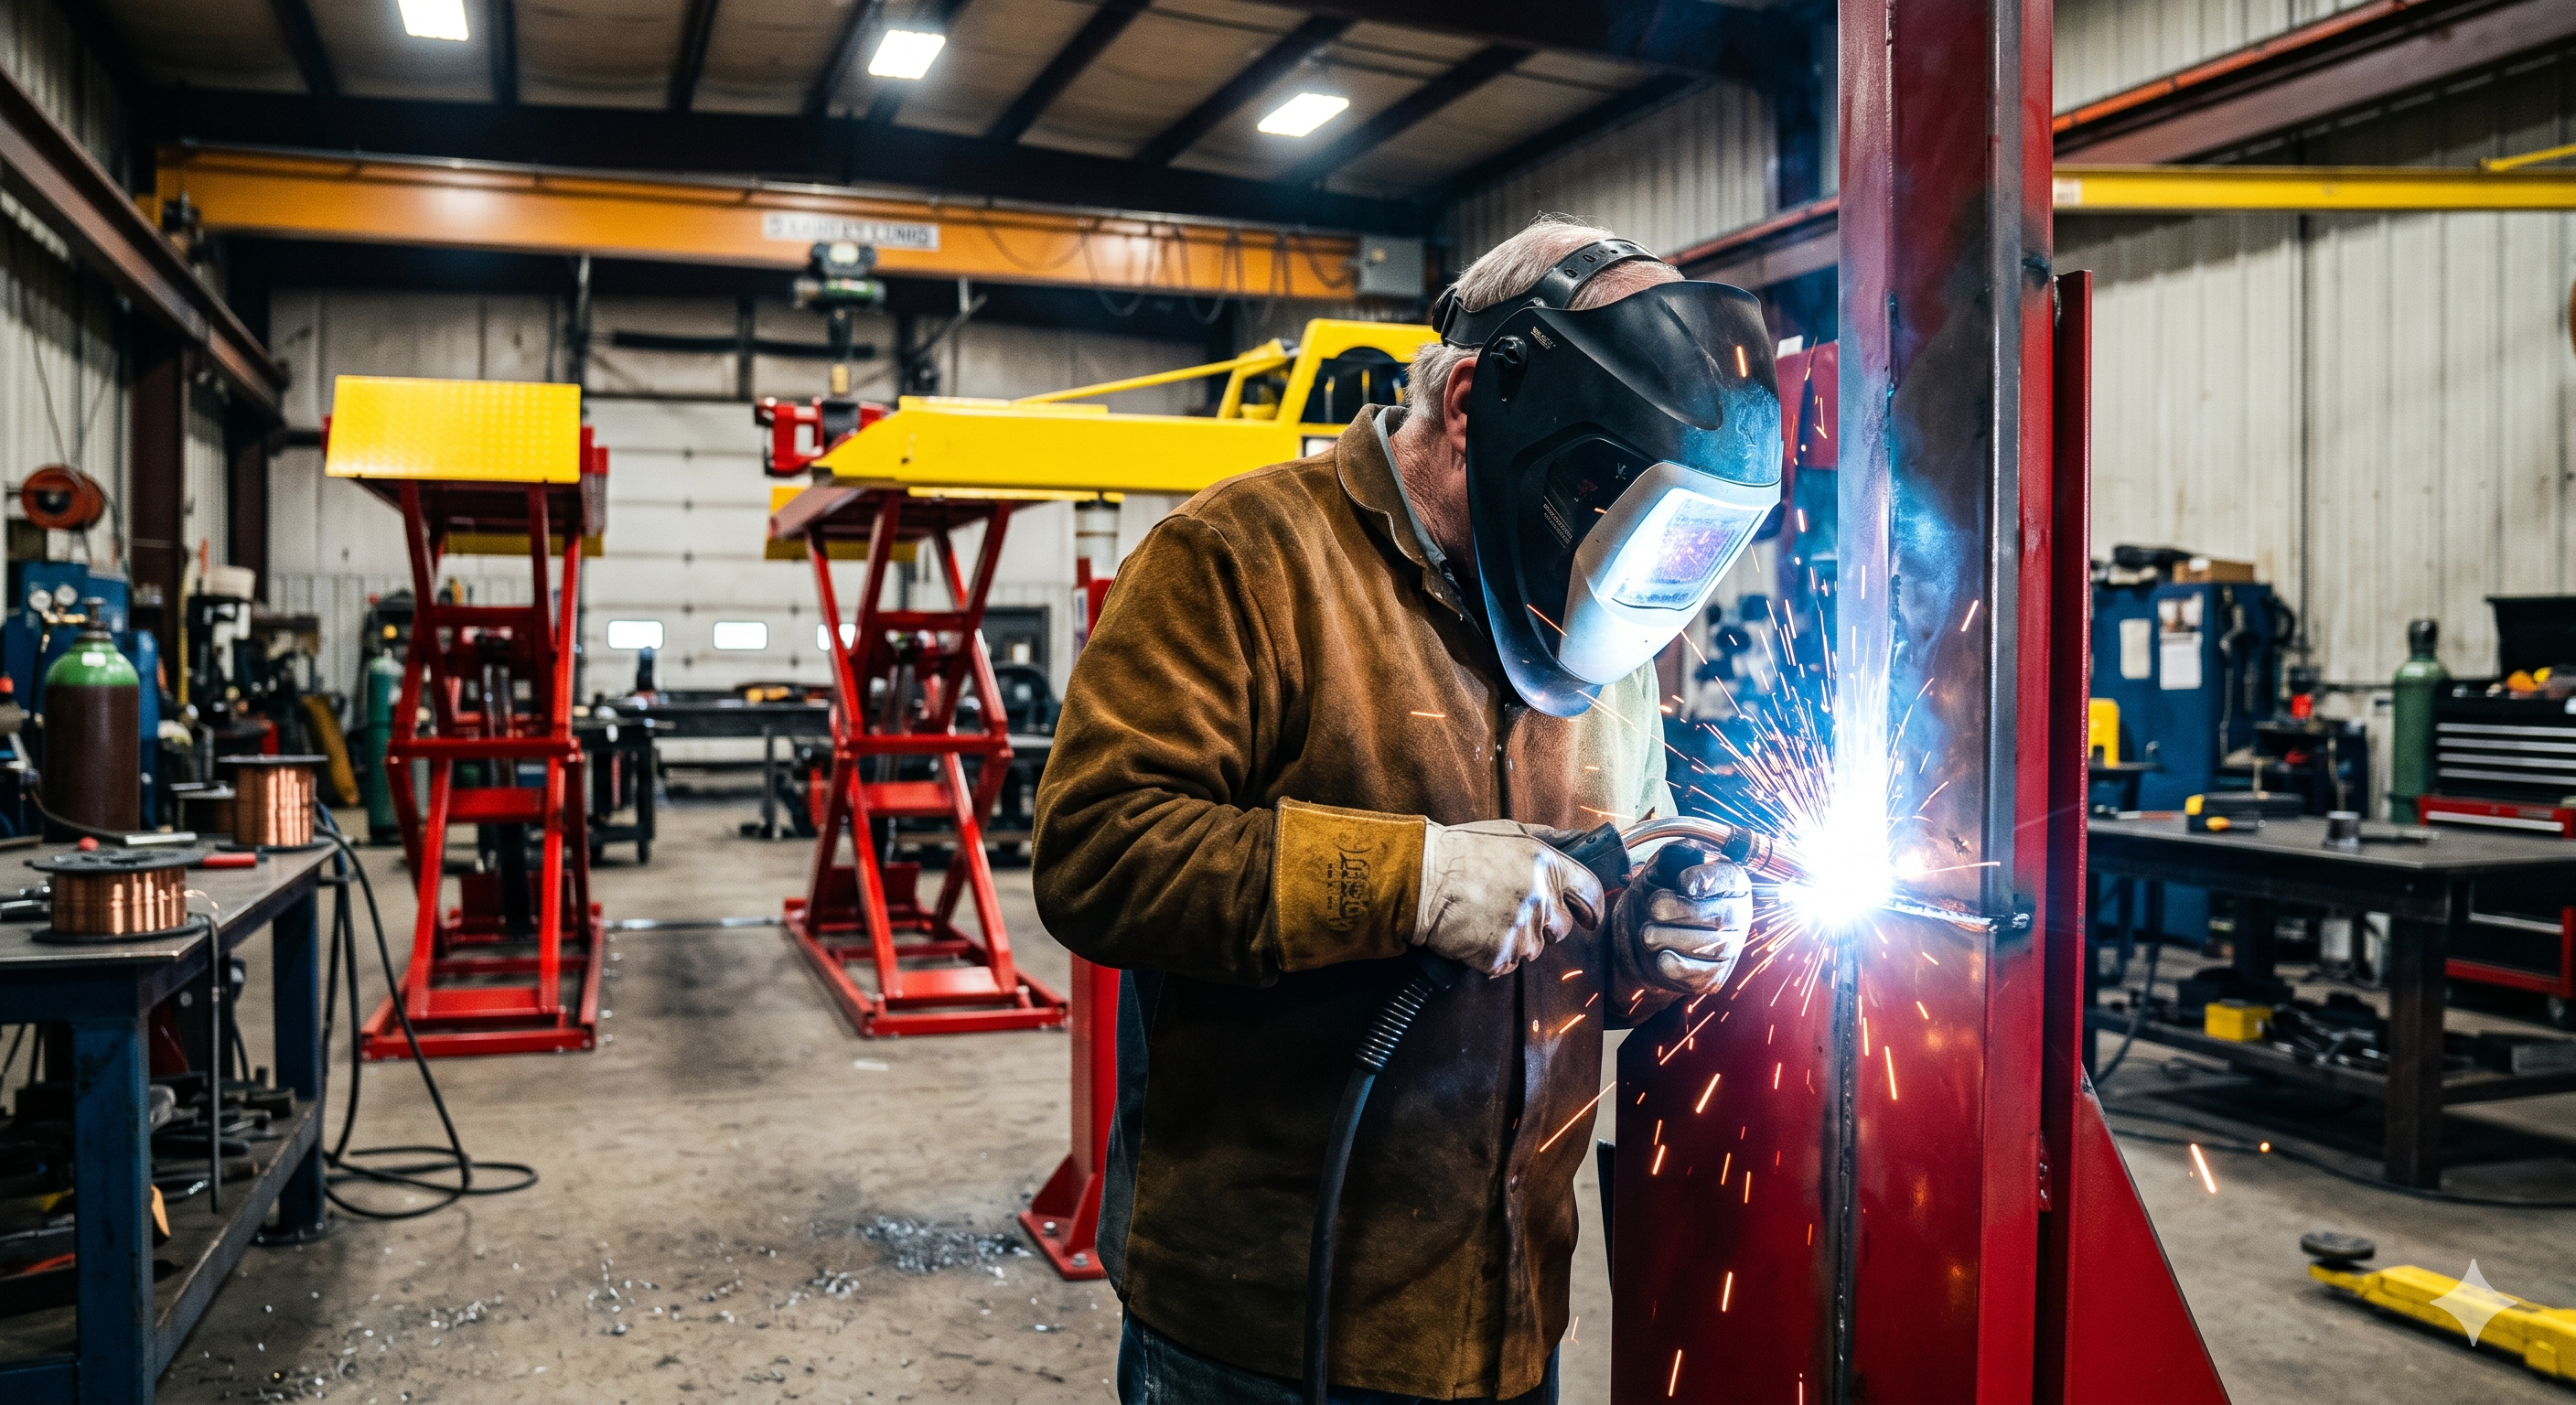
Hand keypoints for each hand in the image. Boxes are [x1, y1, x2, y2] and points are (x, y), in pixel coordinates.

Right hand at [1414, 820, 1605, 976]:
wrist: (1420, 879)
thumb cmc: (1460, 852)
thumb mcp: (1509, 831)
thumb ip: (1549, 838)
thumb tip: (1579, 839)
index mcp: (1546, 866)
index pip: (1591, 893)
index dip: (1592, 908)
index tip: (1589, 917)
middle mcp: (1539, 899)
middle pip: (1562, 929)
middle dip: (1545, 925)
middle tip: (1513, 911)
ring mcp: (1520, 930)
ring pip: (1534, 949)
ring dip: (1517, 941)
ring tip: (1487, 918)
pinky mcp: (1499, 955)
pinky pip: (1507, 964)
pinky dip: (1493, 955)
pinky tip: (1476, 933)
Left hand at [1616, 843, 1751, 993]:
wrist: (1639, 938)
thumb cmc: (1658, 895)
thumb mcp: (1662, 868)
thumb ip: (1676, 854)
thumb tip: (1688, 851)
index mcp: (1732, 883)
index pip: (1731, 879)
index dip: (1705, 880)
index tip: (1681, 883)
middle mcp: (1738, 916)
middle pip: (1717, 917)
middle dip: (1675, 910)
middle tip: (1653, 906)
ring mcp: (1730, 950)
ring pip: (1705, 947)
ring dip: (1665, 937)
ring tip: (1647, 932)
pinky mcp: (1713, 977)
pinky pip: (1696, 973)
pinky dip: (1670, 963)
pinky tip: (1660, 955)